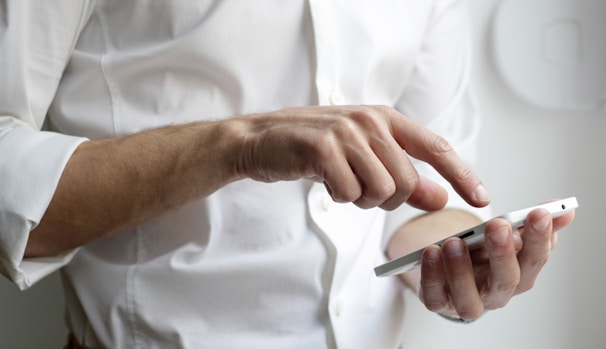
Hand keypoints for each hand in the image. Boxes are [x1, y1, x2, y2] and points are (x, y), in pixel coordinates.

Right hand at [232, 105, 489, 210]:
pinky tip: (324, 181)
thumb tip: (440, 199)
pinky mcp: (323, 148)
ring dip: (361, 199)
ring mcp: (346, 132)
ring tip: (341, 182)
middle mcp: (370, 120)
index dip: (462, 174)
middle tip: (360, 189)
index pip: (435, 148)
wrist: (262, 139)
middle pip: (406, 182)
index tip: (481, 198)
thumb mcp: (364, 158)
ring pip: (381, 190)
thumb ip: (404, 177)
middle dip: (387, 199)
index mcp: (385, 118)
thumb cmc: (315, 148)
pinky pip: (349, 193)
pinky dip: (339, 197)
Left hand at [417, 207, 575, 320]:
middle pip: (506, 280)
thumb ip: (531, 223)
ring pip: (469, 297)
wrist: (450, 271)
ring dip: (462, 270)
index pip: (535, 260)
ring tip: (454, 242)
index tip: (538, 213)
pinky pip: (434, 296)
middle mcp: (496, 293)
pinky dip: (432, 276)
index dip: (540, 238)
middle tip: (498, 226)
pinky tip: (431, 252)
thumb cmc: (482, 254)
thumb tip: (564, 210)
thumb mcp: (506, 236)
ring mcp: (467, 301)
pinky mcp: (438, 302)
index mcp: (519, 275)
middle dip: (503, 252)